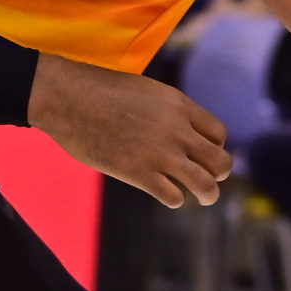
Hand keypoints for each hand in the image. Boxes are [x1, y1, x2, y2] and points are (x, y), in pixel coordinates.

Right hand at [28, 56, 231, 208]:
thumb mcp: (146, 92)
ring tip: (204, 197)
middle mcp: (177, 129)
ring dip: (208, 194)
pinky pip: (174, 197)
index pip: (219, 134)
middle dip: (219, 173)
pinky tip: (164, 192)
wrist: (69, 97)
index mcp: (179, 105)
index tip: (202, 153)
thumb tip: (180, 134)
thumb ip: (168, 112)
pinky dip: (175, 199)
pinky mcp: (138, 172)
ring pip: (205, 184)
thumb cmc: (101, 92)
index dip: (215, 147)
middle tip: (210, 179)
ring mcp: (159, 152)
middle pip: (220, 161)